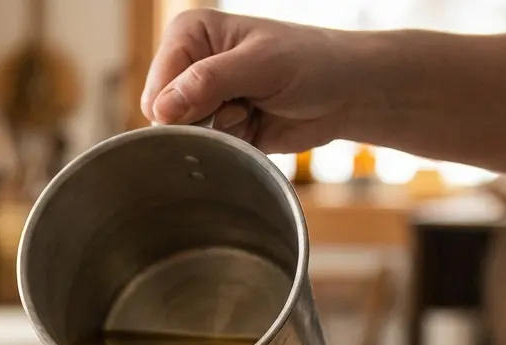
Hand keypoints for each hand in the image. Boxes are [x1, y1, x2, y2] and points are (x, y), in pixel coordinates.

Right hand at [141, 9, 360, 152]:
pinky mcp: (220, 125)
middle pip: (166, 114)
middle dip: (204, 119)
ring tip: (252, 110)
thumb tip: (161, 109)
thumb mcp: (260, 65)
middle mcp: (191, 64)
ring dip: (222, 132)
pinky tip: (257, 124)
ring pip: (187, 135)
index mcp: (190, 34)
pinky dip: (233, 144)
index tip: (224, 99)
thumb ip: (208, 82)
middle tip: (243, 103)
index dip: (182, 103)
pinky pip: (208, 149)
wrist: (347, 94)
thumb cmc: (312, 63)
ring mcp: (204, 97)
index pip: (158, 84)